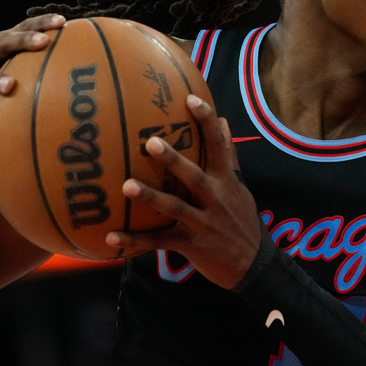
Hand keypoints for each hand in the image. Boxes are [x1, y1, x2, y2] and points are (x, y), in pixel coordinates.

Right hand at [0, 13, 65, 140]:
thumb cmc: (2, 91)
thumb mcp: (19, 78)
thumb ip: (45, 73)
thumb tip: (90, 78)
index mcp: (2, 50)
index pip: (23, 28)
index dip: (41, 22)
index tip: (63, 21)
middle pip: (3, 43)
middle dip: (23, 40)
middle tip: (42, 42)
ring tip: (10, 86)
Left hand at [106, 95, 262, 289]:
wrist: (254, 266)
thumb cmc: (243, 221)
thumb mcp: (240, 187)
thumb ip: (229, 156)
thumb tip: (223, 121)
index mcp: (226, 182)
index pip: (219, 146)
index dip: (207, 121)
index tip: (191, 99)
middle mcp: (215, 199)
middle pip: (193, 176)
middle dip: (174, 160)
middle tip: (151, 142)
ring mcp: (203, 223)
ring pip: (174, 208)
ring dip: (150, 197)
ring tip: (126, 185)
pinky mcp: (191, 245)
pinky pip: (159, 242)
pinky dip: (135, 240)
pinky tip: (111, 237)